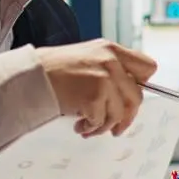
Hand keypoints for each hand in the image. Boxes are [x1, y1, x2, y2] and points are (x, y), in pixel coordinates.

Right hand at [36, 40, 157, 136]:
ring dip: (105, 126)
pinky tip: (79, 125)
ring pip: (120, 113)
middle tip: (116, 126)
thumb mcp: (88, 58)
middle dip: (126, 116)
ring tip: (89, 126)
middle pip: (137, 97)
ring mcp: (104, 79)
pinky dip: (91, 128)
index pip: (148, 67)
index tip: (131, 97)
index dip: (142, 85)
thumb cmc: (54, 70)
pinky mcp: (94, 96)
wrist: (31, 75)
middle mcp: (111, 61)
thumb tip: (128, 95)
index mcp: (112, 49)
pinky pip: (102, 121)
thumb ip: (110, 70)